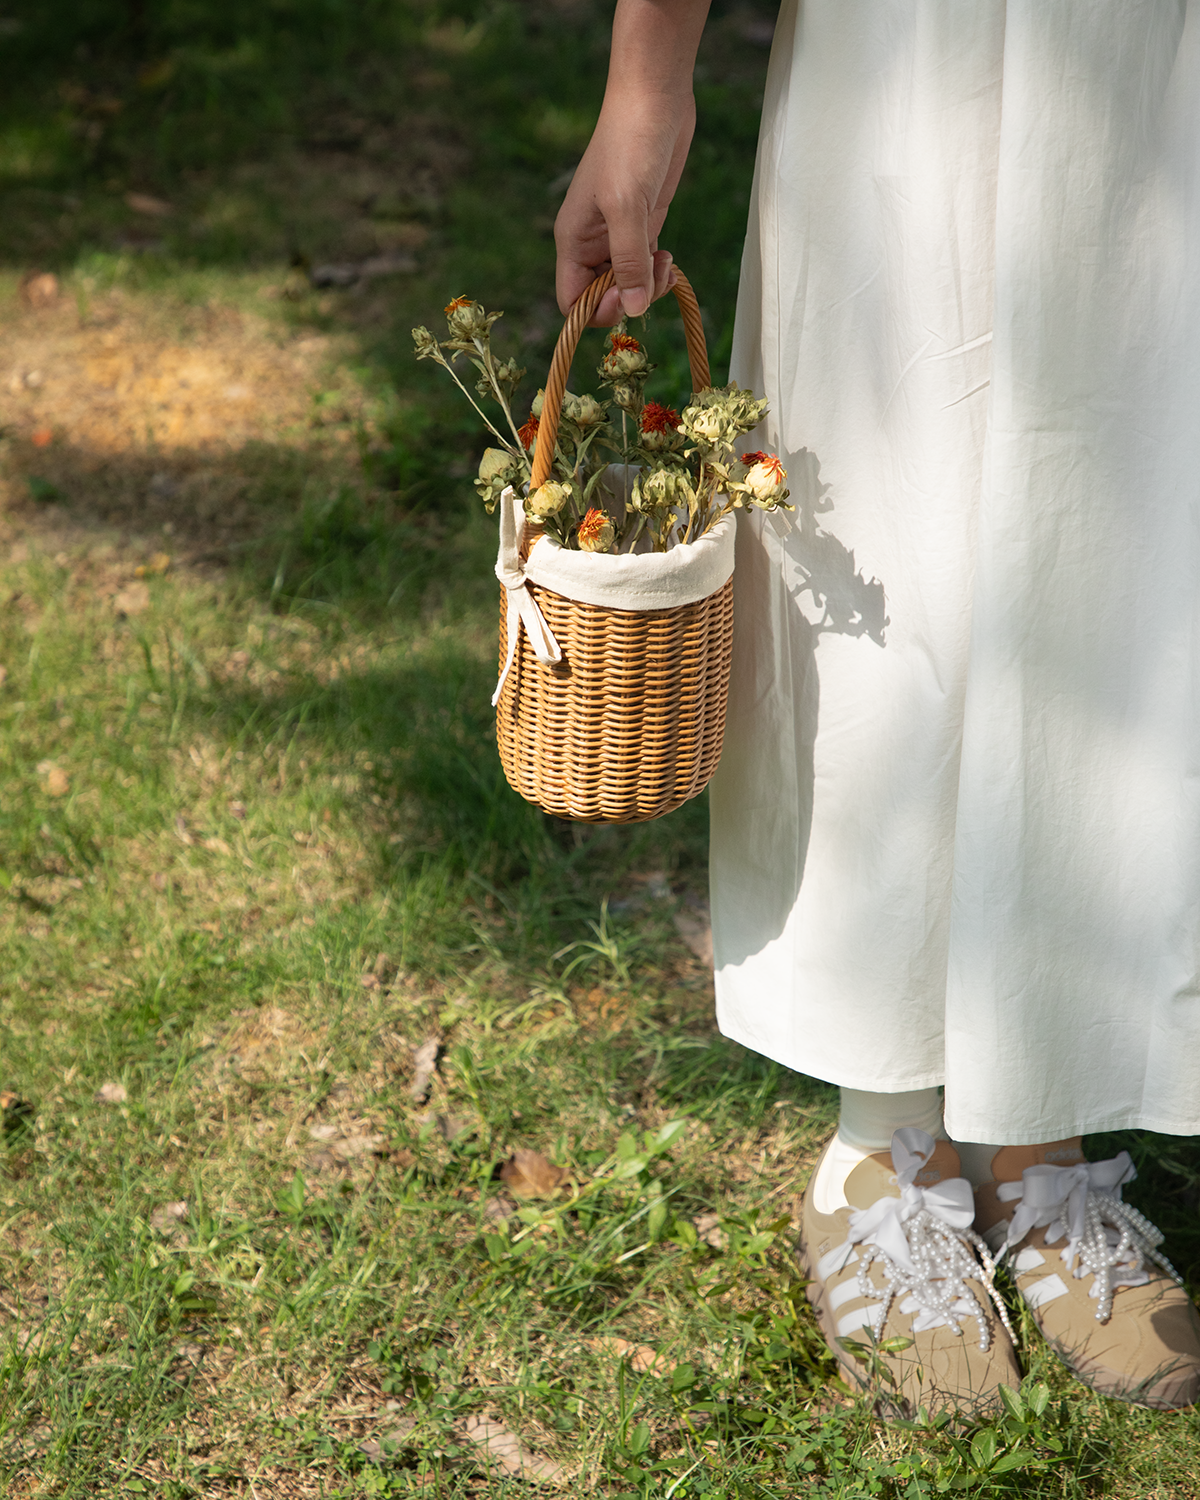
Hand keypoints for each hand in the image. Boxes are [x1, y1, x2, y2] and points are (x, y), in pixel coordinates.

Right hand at [554, 88, 694, 324]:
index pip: (571, 300)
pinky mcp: (642, 224)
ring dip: (648, 287)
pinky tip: (670, 260)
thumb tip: (633, 309)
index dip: (595, 311)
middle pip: (600, 297)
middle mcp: (591, 243)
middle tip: (653, 280)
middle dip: (627, 300)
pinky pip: (644, 266)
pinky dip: (657, 273)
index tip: (625, 296)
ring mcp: (617, 234)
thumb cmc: (630, 145)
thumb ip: (629, 261)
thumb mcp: (628, 207)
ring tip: (666, 267)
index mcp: (574, 240)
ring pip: (626, 285)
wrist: (653, 97)